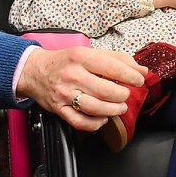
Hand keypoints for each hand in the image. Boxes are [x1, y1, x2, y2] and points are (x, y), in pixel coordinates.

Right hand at [17, 46, 141, 132]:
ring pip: (95, 108)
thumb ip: (118, 59)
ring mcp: (65, 94)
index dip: (131, 76)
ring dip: (113, 110)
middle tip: (126, 94)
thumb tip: (142, 70)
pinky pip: (80, 122)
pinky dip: (96, 124)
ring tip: (119, 107)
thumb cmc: (65, 61)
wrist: (34, 71)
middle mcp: (72, 75)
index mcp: (81, 57)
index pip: (113, 68)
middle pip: (106, 91)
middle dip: (123, 95)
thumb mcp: (90, 52)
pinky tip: (103, 118)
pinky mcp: (59, 109)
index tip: (139, 80)